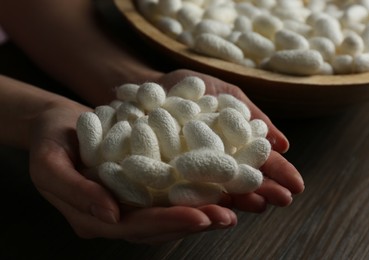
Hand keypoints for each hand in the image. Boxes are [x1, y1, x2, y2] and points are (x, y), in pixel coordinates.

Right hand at [28, 100, 237, 243]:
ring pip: (169, 213)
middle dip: (195, 222)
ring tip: (232, 208)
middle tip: (228, 216)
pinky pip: (169, 194)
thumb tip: (110, 215)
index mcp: (94, 217)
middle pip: (159, 226)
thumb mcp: (49, 165)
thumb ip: (75, 193)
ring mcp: (130, 203)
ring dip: (200, 211)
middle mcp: (116, 216)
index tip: (201, 217)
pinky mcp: (141, 186)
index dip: (168, 223)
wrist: (57, 126)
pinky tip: (217, 188)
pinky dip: (192, 193)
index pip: (135, 227)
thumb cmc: (49, 142)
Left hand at [156, 69, 304, 211]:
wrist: (145, 88)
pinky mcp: (167, 179)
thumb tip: (282, 144)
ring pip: (220, 191)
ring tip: (259, 205)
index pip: (259, 162)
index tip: (297, 185)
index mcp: (231, 145)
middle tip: (283, 199)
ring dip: (241, 199)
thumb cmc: (187, 88)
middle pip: (243, 181)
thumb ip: (251, 116)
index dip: (279, 173)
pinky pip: (185, 191)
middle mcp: (214, 163)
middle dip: (265, 191)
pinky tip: (218, 205)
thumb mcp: (225, 94)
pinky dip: (203, 198)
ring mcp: (191, 173)